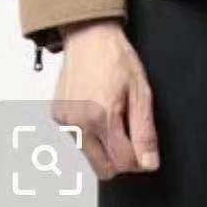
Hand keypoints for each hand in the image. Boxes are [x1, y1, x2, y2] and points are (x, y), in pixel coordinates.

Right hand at [52, 20, 158, 180]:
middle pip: (103, 168)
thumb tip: (149, 163)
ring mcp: (64, 121)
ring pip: (90, 155)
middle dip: (120, 158)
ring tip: (111, 115)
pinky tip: (95, 108)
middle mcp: (78, 123)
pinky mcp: (57, 117)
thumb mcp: (141, 93)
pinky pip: (77, 138)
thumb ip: (145, 132)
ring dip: (104, 145)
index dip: (139, 160)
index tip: (144, 149)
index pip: (122, 162)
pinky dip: (89, 131)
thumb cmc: (116, 59)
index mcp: (101, 117)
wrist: (88, 37)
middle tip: (129, 135)